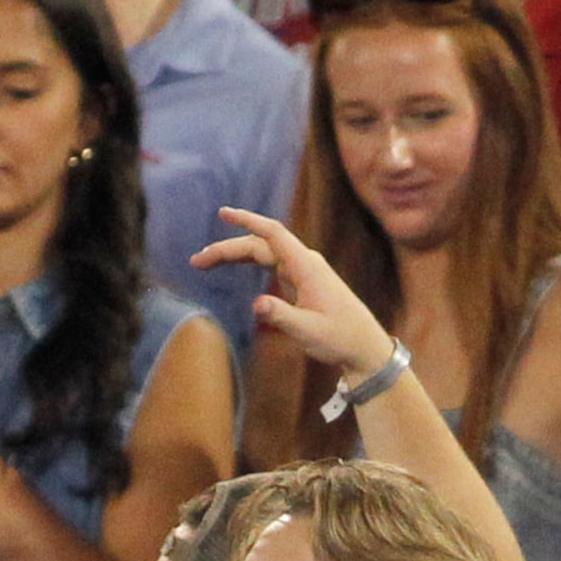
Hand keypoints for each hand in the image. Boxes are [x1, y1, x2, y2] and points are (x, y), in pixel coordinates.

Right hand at [189, 208, 399, 376]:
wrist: (363, 347)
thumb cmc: (340, 338)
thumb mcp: (308, 331)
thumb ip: (282, 317)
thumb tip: (256, 305)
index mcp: (306, 266)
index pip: (273, 233)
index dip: (248, 221)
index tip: (223, 213)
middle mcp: (304, 263)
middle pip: (260, 245)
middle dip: (228, 248)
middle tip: (197, 260)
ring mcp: (302, 271)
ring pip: (263, 254)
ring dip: (235, 255)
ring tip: (206, 262)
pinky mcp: (301, 282)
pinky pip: (270, 263)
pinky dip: (249, 262)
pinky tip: (234, 264)